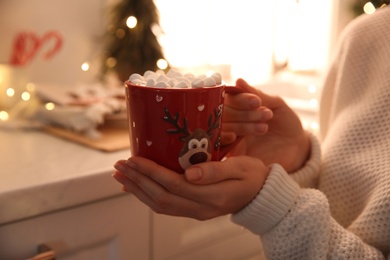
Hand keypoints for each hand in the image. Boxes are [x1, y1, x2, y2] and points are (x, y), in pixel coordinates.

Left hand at [113, 156, 268, 219]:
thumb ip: (215, 171)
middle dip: (138, 181)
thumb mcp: (240, 167)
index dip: (151, 172)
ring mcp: (196, 212)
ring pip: (160, 205)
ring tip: (121, 176)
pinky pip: (166, 207)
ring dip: (138, 190)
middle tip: (119, 166)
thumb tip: (188, 173)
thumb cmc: (253, 175)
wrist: (261, 195)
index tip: (133, 159)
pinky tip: (137, 187)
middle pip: (161, 197)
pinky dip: (148, 197)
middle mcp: (201, 208)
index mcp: (212, 196)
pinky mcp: (194, 211)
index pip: (174, 184)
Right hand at [223, 78, 309, 172]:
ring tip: (264, 127)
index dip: (241, 99)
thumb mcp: (276, 105)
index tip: (257, 101)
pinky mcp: (229, 153)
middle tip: (266, 115)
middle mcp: (231, 120)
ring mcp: (229, 137)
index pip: (229, 99)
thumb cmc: (286, 124)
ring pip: (222, 127)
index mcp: (239, 106)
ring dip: (241, 125)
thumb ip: (257, 94)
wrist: (297, 149)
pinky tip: (234, 137)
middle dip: (243, 113)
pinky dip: (223, 139)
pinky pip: (218, 145)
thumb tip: (238, 81)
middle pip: (223, 113)